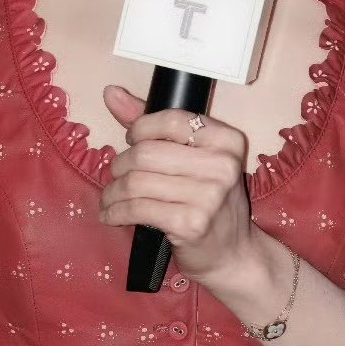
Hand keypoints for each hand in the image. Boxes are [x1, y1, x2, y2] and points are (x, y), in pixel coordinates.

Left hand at [99, 84, 255, 285]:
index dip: (141, 128)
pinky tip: (111, 214)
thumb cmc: (207, 198)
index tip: (131, 140)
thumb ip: (152, 123)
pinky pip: (137, 209)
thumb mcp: (191, 156)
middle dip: (121, 164)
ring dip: (113, 191)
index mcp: (226, 139)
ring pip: (137, 182)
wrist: (233, 253)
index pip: (171, 119)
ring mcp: (208, 197)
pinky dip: (115, 211)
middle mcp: (222, 165)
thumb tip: (111, 92)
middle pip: (147, 152)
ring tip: (110, 197)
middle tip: (118, 175)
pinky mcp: (190, 225)